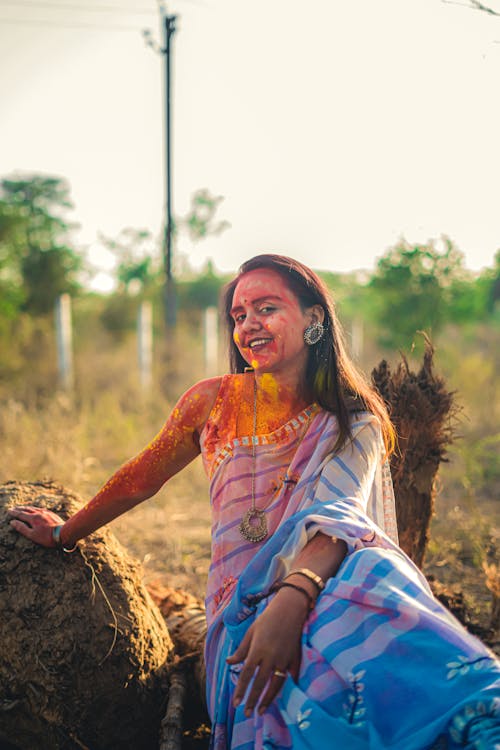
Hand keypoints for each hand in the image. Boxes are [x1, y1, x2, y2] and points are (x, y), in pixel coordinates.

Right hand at [7, 505, 63, 547]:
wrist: (63, 533)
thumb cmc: (47, 537)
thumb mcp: (32, 535)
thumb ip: (22, 528)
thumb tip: (12, 522)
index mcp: (33, 518)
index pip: (21, 514)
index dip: (14, 513)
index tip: (9, 511)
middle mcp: (39, 513)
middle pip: (27, 509)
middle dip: (20, 509)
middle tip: (14, 508)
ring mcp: (46, 513)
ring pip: (35, 508)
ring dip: (27, 507)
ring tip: (23, 508)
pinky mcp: (52, 514)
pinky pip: (41, 509)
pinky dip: (35, 508)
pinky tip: (37, 510)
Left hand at [226, 587, 309, 716]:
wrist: (290, 609)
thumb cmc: (268, 618)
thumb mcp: (251, 632)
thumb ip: (241, 649)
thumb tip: (230, 663)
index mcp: (257, 650)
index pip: (247, 675)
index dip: (241, 690)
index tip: (236, 703)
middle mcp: (270, 657)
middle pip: (260, 684)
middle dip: (253, 700)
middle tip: (247, 714)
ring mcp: (284, 659)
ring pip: (275, 685)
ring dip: (268, 700)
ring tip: (262, 711)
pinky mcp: (294, 659)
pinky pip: (289, 678)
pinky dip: (286, 688)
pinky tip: (280, 697)